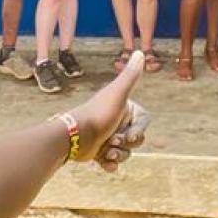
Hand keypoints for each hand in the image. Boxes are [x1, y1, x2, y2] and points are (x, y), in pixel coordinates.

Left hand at [67, 51, 150, 170]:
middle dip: (126, 144)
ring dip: (117, 154)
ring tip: (105, 151)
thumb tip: (140, 52)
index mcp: (124, 108)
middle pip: (137, 140)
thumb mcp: (117, 94)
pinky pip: (113, 163)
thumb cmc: (97, 114)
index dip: (138, 131)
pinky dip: (109, 165)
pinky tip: (102, 162)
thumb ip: (130, 76)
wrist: (74, 136)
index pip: (144, 124)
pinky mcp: (99, 152)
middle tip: (112, 140)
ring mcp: (108, 137)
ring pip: (126, 152)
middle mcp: (117, 121)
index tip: (128, 134)